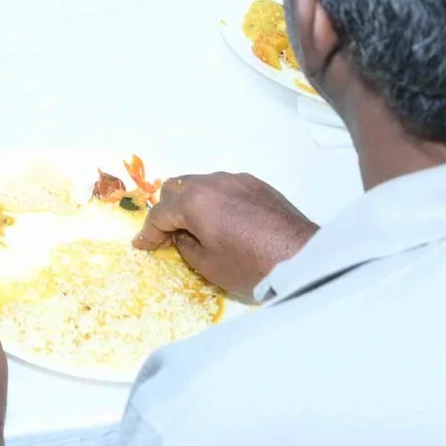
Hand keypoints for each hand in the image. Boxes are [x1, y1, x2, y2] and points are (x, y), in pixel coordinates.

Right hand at [135, 172, 317, 297]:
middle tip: (170, 235)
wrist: (303, 258)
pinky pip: (224, 187)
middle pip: (176, 188)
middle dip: (168, 211)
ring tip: (198, 227)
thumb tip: (181, 235)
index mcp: (195, 201)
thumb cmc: (251, 266)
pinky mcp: (256, 184)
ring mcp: (236, 179)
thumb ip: (185, 245)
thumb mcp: (209, 265)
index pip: (160, 213)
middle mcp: (212, 182)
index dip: (148, 232)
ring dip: (192, 203)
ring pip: (201, 184)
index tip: (142, 246)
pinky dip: (215, 201)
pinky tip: (224, 221)